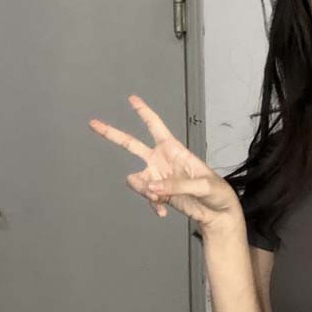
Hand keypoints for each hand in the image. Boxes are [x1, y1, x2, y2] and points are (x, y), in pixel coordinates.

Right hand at [88, 94, 242, 233]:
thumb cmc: (217, 193)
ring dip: (144, 189)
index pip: (156, 126)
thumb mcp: (203, 186)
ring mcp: (159, 177)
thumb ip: (177, 185)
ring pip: (136, 179)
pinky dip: (152, 204)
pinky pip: (146, 196)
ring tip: (160, 197)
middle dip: (112, 134)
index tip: (132, 98)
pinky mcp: (159, 193)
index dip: (144, 112)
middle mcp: (162, 160)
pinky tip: (162, 211)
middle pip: (131, 144)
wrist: (218, 213)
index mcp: (175, 150)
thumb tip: (152, 187)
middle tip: (93, 123)